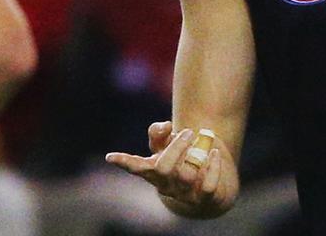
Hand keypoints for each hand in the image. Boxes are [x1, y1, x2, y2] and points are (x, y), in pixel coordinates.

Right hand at [105, 120, 238, 216]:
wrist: (208, 188)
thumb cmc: (181, 162)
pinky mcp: (204, 200)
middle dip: (176, 147)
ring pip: (186, 175)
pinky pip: (208, 186)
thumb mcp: (166, 146)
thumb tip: (166, 125)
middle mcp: (165, 185)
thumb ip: (158, 133)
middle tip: (187, 132)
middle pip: (164, 168)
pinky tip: (214, 152)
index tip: (110, 157)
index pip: (136, 167)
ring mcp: (184, 195)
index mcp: (153, 172)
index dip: (124, 162)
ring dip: (195, 154)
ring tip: (202, 140)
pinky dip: (213, 167)